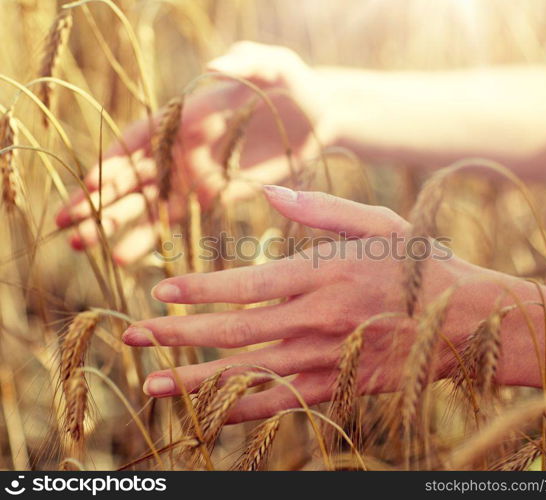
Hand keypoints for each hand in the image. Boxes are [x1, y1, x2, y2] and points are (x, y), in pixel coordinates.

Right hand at [55, 42, 328, 264]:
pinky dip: (149, 236)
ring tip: (79, 244)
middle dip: (97, 200)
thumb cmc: (292, 84)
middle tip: (66, 225)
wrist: (318, 117)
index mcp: (185, 113)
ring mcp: (191, 172)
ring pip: (145, 201)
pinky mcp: (210, 194)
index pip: (138, 139)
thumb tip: (212, 66)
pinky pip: (174, 218)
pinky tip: (123, 256)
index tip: (91, 186)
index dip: (112, 161)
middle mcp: (180, 145)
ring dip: (114, 223)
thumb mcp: (274, 65)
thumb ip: (245, 62)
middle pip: (130, 175)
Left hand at [122, 187, 465, 422]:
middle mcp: (318, 319)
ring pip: (249, 372)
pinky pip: (283, 402)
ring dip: (197, 380)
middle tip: (134, 337)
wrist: (470, 322)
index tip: (160, 290)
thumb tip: (270, 193)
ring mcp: (327, 358)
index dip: (199, 288)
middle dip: (178, 335)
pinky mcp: (340, 386)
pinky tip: (210, 413)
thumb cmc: (421, 266)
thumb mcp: (378, 223)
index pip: (246, 284)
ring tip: (153, 384)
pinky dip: (243, 407)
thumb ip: (321, 209)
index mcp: (325, 273)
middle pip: (234, 331)